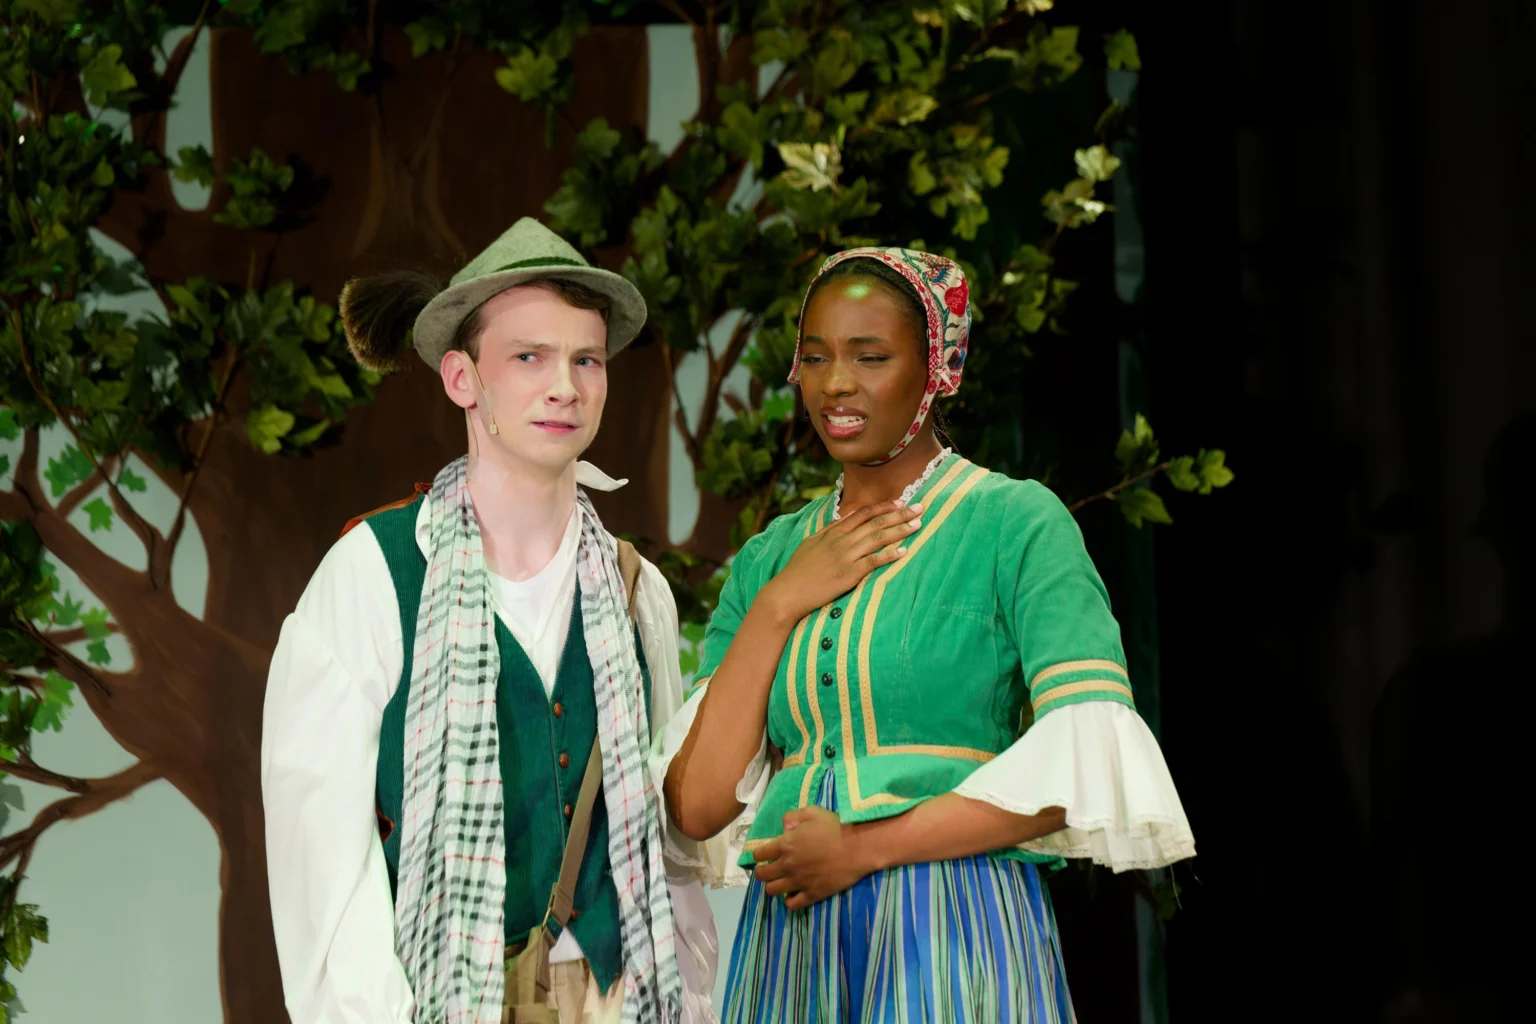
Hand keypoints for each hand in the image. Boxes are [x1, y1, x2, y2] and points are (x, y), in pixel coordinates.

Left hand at [751, 807, 869, 909]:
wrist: (858, 847)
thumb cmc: (835, 826)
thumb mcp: (812, 812)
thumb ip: (792, 817)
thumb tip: (784, 827)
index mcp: (785, 845)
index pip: (759, 854)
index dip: (760, 854)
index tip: (764, 854)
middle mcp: (787, 865)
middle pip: (762, 875)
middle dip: (762, 871)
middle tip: (769, 868)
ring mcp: (799, 882)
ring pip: (773, 891)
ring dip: (773, 886)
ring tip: (781, 881)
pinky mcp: (812, 894)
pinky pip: (792, 904)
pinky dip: (789, 900)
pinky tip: (793, 893)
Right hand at [760, 500, 922, 623]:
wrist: (786, 592)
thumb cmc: (797, 571)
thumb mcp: (811, 544)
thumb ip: (829, 532)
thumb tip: (842, 521)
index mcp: (833, 532)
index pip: (863, 513)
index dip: (883, 507)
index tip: (900, 502)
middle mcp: (841, 540)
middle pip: (875, 522)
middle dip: (900, 514)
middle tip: (920, 508)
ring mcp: (845, 556)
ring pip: (877, 538)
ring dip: (899, 530)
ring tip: (918, 525)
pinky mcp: (848, 574)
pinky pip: (872, 562)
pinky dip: (889, 555)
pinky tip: (904, 551)